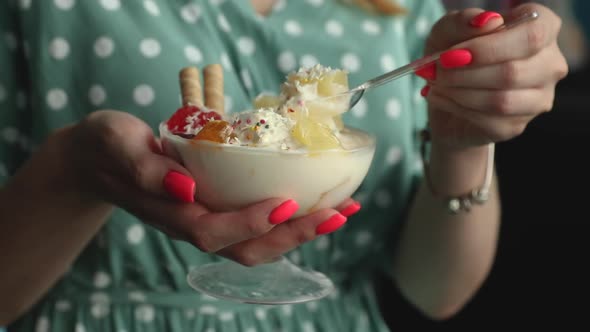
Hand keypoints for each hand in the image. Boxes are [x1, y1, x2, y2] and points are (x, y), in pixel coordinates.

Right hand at [65, 111, 354, 264]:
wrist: (98, 158)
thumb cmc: (108, 147)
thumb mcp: (118, 146)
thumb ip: (146, 169)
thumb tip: (187, 188)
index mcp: (171, 213)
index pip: (215, 230)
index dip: (250, 223)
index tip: (285, 203)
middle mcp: (194, 223)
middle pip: (247, 248)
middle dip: (295, 235)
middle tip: (337, 214)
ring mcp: (208, 219)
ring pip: (258, 242)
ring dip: (302, 231)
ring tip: (341, 211)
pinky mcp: (217, 208)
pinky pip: (256, 224)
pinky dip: (290, 218)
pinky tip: (316, 202)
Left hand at [417, 3, 567, 147]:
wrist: (443, 95)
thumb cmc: (453, 54)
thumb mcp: (448, 31)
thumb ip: (463, 21)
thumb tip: (487, 22)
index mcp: (542, 29)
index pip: (532, 35)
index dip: (488, 47)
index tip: (450, 54)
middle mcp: (550, 64)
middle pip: (512, 72)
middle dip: (464, 73)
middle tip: (436, 71)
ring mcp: (538, 98)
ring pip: (501, 101)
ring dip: (459, 92)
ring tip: (437, 84)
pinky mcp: (517, 125)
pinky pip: (489, 121)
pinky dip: (456, 108)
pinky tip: (441, 98)